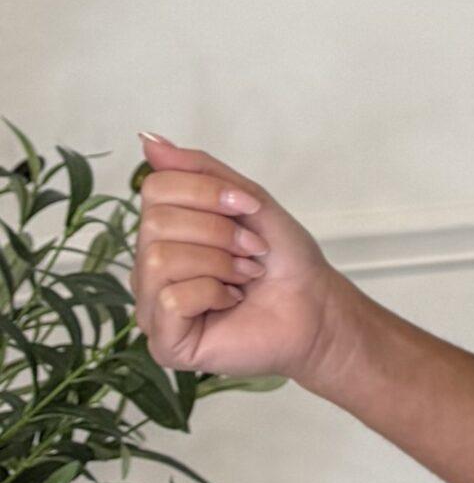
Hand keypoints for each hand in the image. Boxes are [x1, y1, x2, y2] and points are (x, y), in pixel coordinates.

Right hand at [131, 134, 342, 383]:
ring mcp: (153, 307)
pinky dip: (212, 293)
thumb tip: (148, 139)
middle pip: (154, 223)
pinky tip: (231, 301)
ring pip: (159, 259)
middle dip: (218, 231)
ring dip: (219, 262)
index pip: (153, 188)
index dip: (206, 193)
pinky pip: (171, 299)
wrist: (316, 306)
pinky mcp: (165, 343)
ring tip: (244, 275)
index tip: (249, 210)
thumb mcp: (246, 199)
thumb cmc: (283, 258)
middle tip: (251, 251)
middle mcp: (149, 268)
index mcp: (163, 233)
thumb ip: (198, 170)